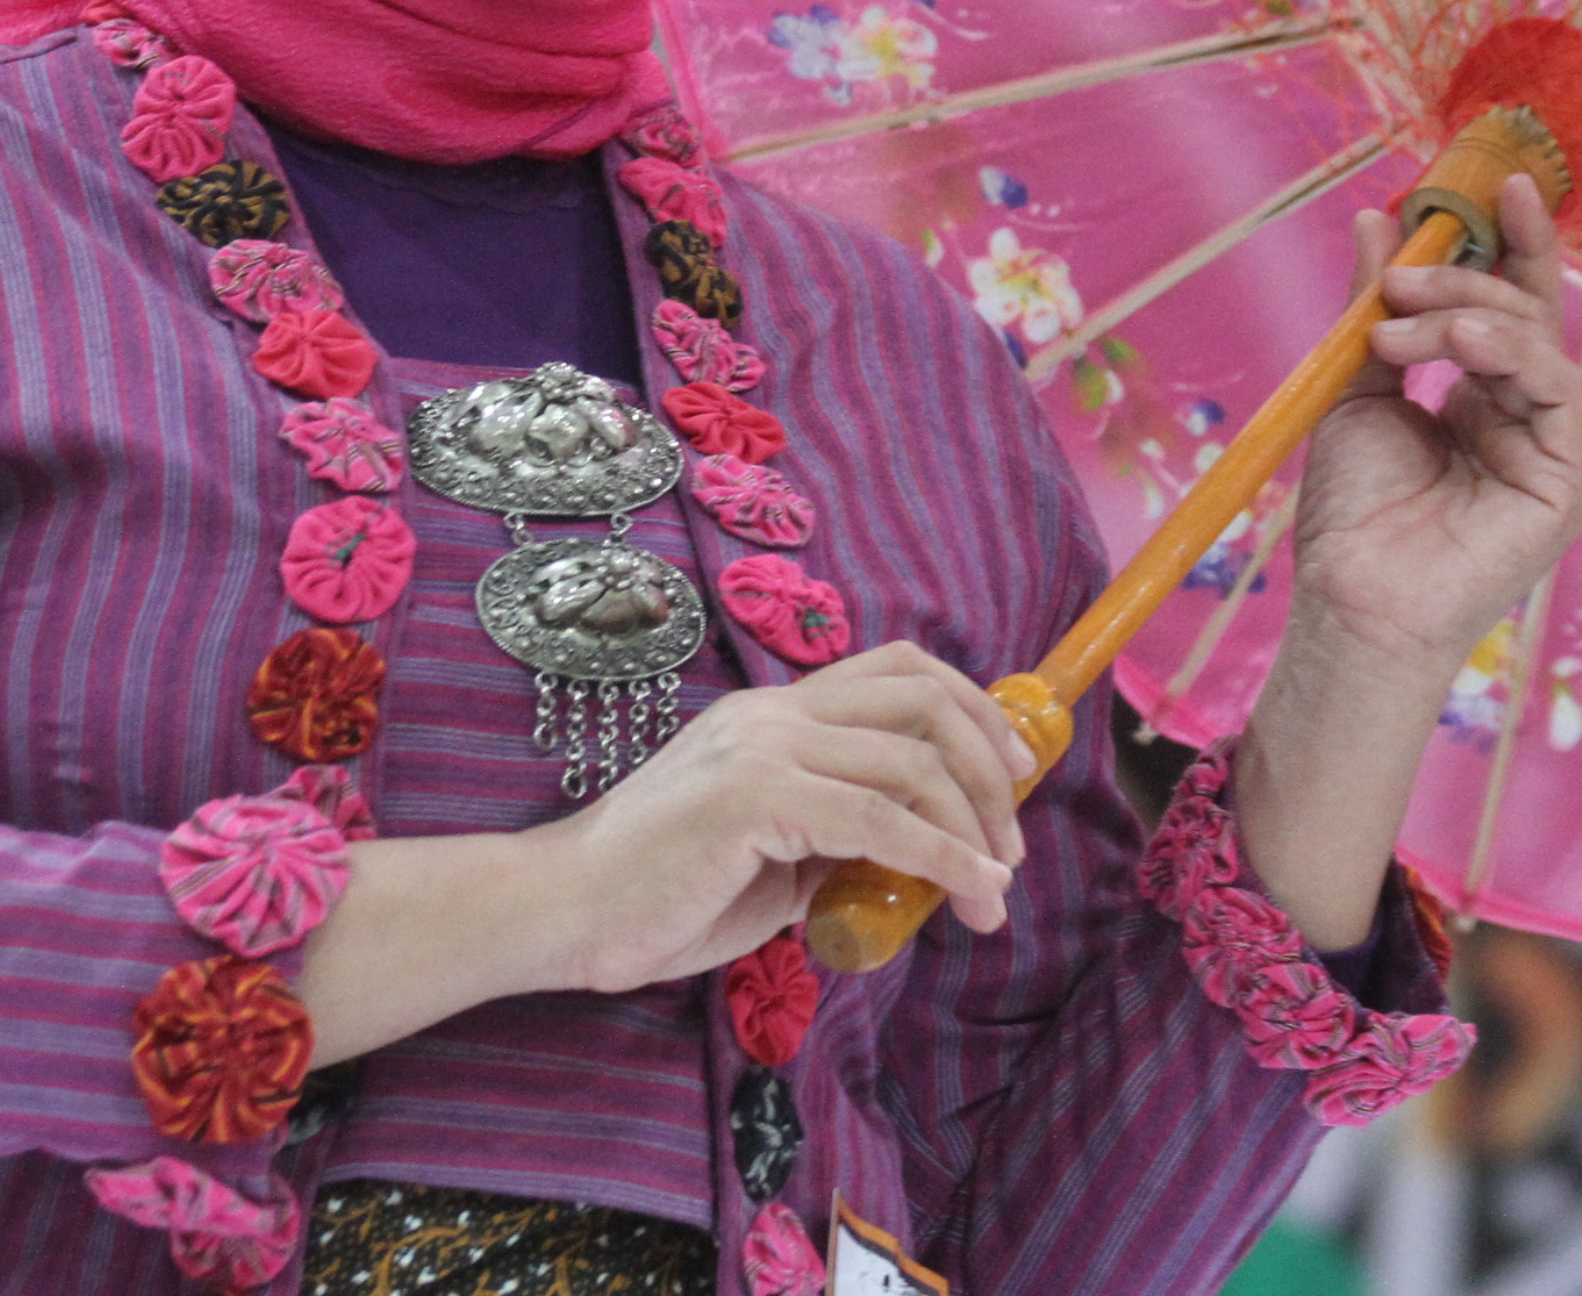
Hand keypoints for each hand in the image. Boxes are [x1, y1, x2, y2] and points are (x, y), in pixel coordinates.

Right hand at [534, 641, 1033, 994]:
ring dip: (975, 826)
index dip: (974, 706)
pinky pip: (877, 820)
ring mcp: (763, 748)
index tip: (1016, 768)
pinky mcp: (753, 798)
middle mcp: (773, 713)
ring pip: (911, 761)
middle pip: (922, 698)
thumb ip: (835, 838)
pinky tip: (971, 891)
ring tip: (996, 886)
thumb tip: (913, 855)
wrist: (565, 911)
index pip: (897, 671)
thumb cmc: (660, 894)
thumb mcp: (772, 857)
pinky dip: (943, 857)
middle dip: (992, 762)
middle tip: (1015, 835)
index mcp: (773, 714)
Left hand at [1290, 174, 1581, 670]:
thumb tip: (1374, 219)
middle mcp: (1527, 417)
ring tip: (1397, 330)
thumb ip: (1374, 307)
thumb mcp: (1356, 387)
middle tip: (1402, 272)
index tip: (1499, 182)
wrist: (1351, 599)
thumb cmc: (1354, 513)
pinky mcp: (1569, 480)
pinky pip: (1559, 391)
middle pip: (1531, 313)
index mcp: (1484, 397)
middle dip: (1470, 274)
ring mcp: (1554, 449)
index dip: (1511, 241)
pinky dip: (1510, 353)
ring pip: (1540, 343)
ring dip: (1469, 315)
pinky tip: (1458, 347)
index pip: (1510, 303)